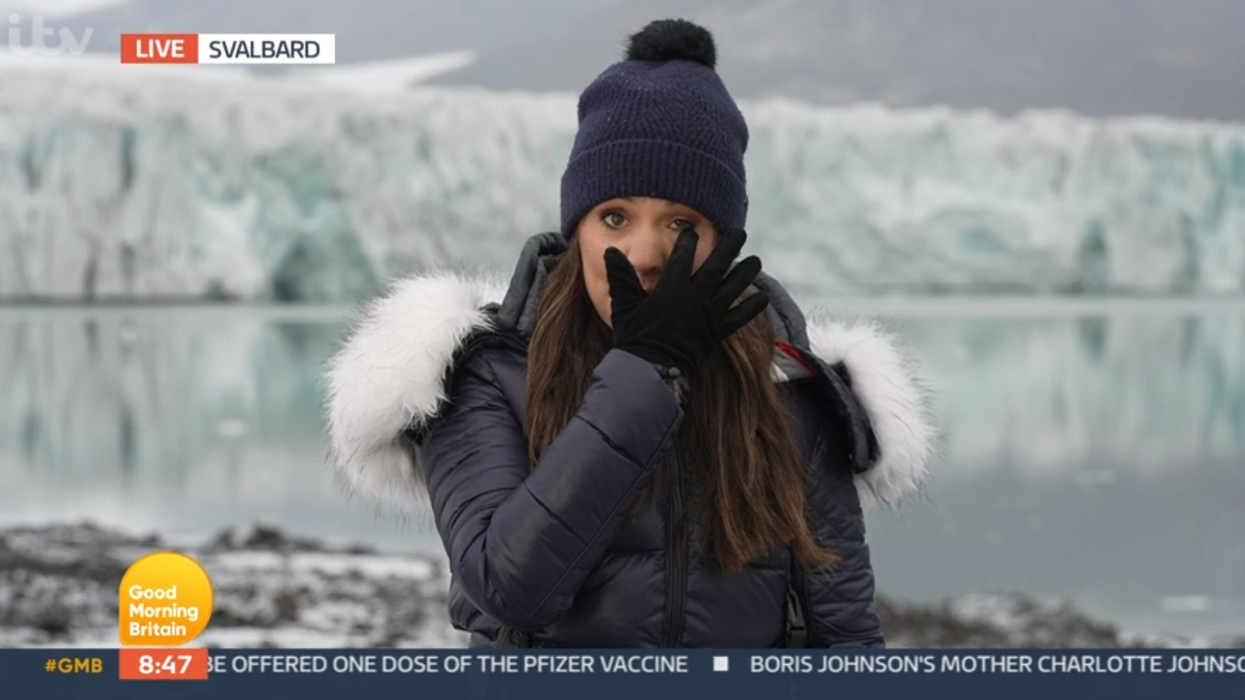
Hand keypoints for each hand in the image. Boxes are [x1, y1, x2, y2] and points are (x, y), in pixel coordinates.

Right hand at [605, 227, 768, 379]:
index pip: (683, 257)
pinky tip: (762, 298)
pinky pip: (737, 319)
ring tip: (756, 260)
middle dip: (728, 248)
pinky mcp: (714, 333)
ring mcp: (707, 316)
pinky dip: (750, 309)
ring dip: (745, 274)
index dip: (688, 241)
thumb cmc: (634, 338)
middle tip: (740, 232)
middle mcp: (693, 298)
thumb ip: (620, 277)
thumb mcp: (623, 304)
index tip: (693, 229)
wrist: (650, 370)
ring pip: (731, 289)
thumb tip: (610, 252)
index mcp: (671, 289)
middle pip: (715, 267)